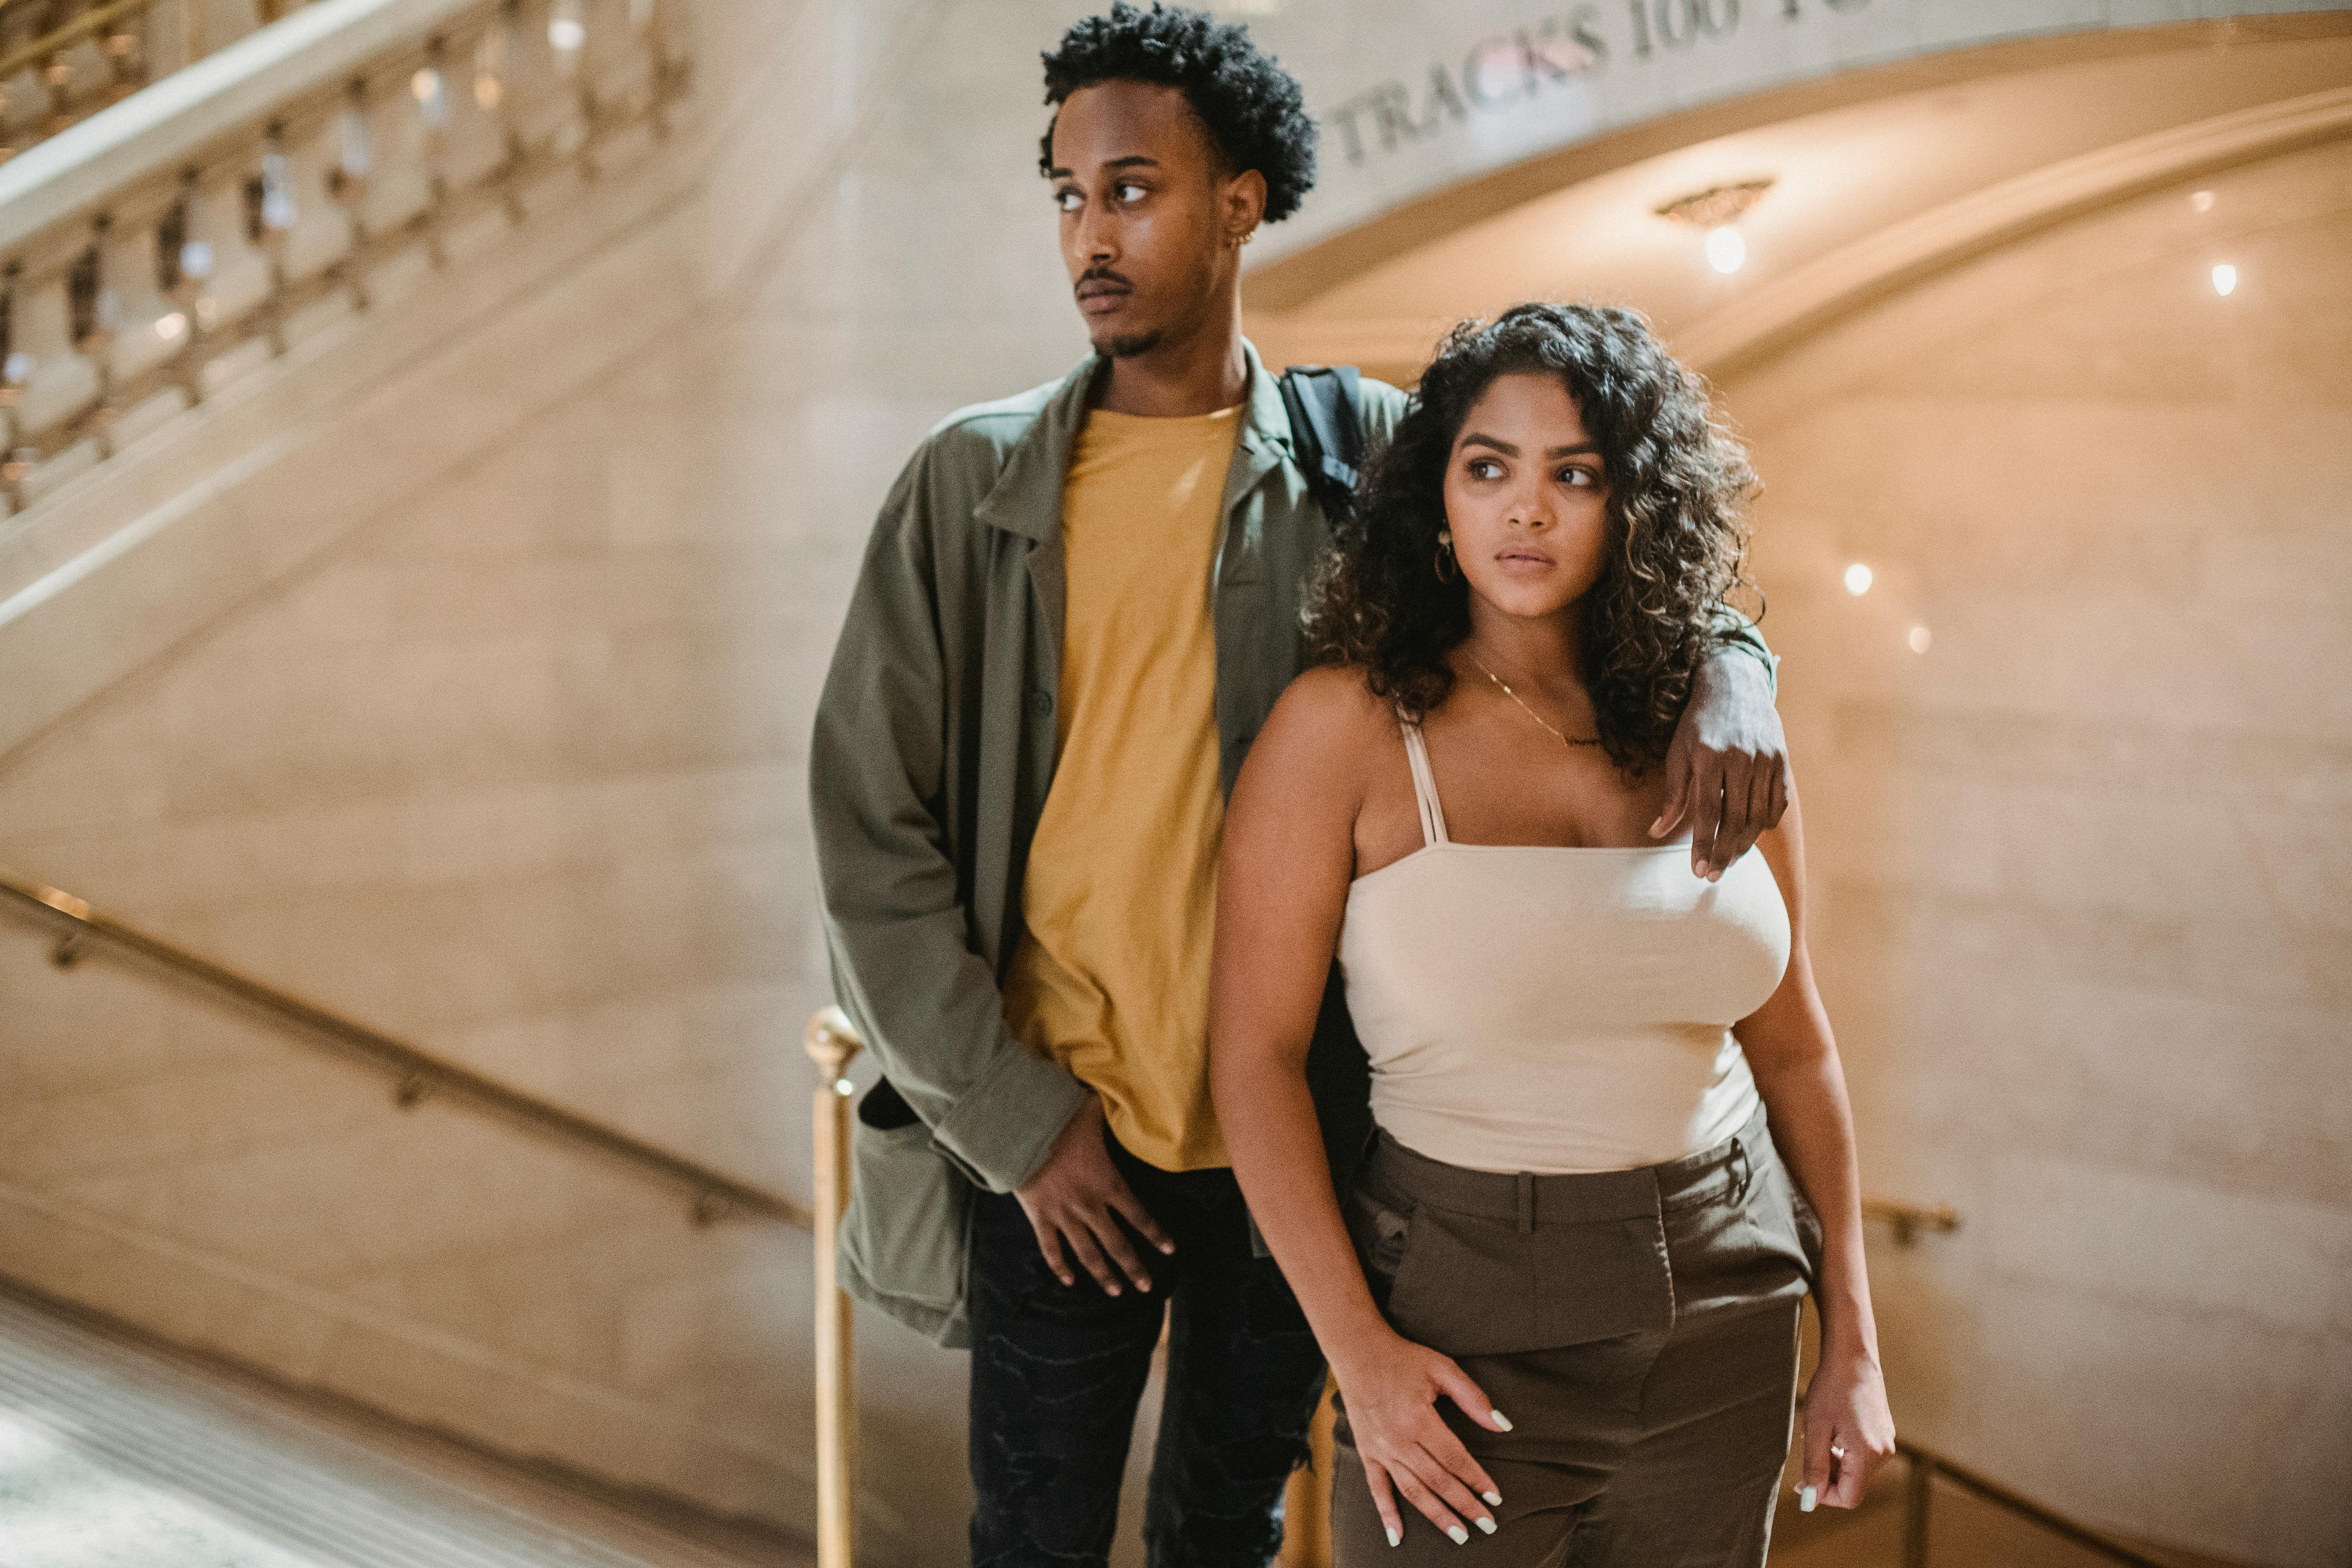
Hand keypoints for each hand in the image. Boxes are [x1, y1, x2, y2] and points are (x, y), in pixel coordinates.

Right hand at [1014, 1095, 1173, 1294]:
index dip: (1156, 1235)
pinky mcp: (1040, 1217)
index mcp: (1108, 1182)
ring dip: (1103, 1275)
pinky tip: (1069, 1280)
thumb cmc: (1058, 1118)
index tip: (1170, 1251)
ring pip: (1088, 1254)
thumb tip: (1122, 1096)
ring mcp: (1063, 1214)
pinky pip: (1051, 1248)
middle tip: (1146, 1286)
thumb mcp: (1091, 1111)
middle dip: (1134, 1267)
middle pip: (1117, 1244)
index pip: (1139, 1215)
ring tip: (1117, 1291)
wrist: (1018, 1131)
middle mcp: (1089, 1205)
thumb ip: (1110, 1111)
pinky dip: (1060, 1266)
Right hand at [1330, 1327, 1508, 1546]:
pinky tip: (1397, 1536)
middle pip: (1438, 1481)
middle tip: (1487, 1525)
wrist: (1357, 1350)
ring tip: (1459, 1535)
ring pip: (1412, 1491)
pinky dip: (1386, 1513)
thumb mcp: (1442, 1368)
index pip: (1455, 1459)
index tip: (1495, 1497)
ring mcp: (1381, 1449)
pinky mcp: (1367, 1451)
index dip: (1477, 1480)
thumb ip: (1473, 1398)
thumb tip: (1502, 1426)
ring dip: (1436, 1516)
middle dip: (1465, 1505)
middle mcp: (1398, 1440)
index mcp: (1419, 1419)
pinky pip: (1376, 1488)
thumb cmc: (1403, 1358)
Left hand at [1651, 649, 1787, 880]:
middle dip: (1725, 852)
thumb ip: (1673, 794)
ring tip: (1730, 860)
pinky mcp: (1782, 760)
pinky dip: (1765, 823)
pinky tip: (1751, 835)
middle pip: (1736, 818)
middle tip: (1714, 876)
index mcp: (1710, 756)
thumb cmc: (1699, 724)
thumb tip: (1656, 831)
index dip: (1704, 845)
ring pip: (1759, 815)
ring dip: (1745, 843)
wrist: (1735, 687)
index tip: (1698, 870)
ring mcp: (1766, 759)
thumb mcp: (1678, 753)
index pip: (1708, 812)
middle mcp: (1742, 758)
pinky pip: (1777, 803)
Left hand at [1798, 1346, 1895, 1510]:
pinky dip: (1844, 1453)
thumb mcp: (1816, 1429)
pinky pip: (1863, 1457)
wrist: (1852, 1357)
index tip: (1803, 1482)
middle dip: (1828, 1478)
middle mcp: (1883, 1453)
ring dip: (1835, 1464)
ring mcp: (1886, 1442)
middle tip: (1808, 1455)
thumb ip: (1815, 1467)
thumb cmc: (1831, 1389)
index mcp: (1868, 1455)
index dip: (1823, 1495)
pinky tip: (1832, 1432)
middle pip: (1853, 1486)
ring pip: (1857, 1472)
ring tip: (1820, 1438)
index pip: (1849, 1498)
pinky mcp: (1884, 1433)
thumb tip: (1810, 1498)